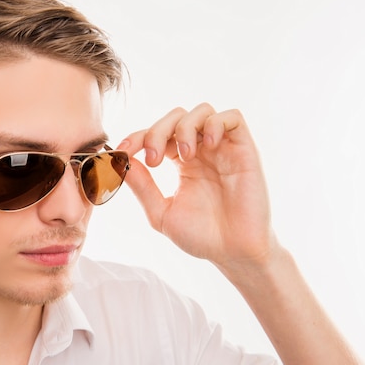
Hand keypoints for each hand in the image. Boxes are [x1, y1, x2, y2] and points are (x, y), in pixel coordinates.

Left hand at [118, 103, 276, 271]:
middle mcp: (201, 150)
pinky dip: (214, 124)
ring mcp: (223, 148)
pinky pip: (232, 117)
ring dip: (185, 128)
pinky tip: (207, 147)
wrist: (234, 253)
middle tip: (153, 159)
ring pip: (201, 111)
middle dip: (158, 131)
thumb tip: (119, 162)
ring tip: (184, 157)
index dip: (137, 137)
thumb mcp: (161, 212)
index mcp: (181, 162)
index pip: (156, 134)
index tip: (123, 151)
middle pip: (176, 117)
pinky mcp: (244, 150)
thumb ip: (142, 186)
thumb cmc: (201, 236)